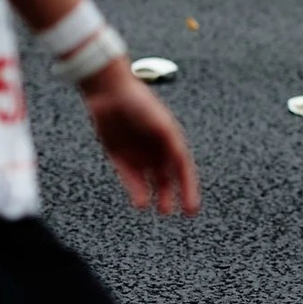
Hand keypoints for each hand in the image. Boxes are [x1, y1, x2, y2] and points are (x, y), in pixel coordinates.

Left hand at [77, 60, 201, 214]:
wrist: (110, 91)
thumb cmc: (141, 103)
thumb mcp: (162, 124)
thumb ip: (172, 144)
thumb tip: (181, 163)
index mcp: (171, 141)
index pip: (183, 170)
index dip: (189, 189)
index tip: (192, 208)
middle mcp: (156, 150)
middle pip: (166, 179)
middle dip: (171, 195)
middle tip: (173, 211)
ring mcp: (138, 154)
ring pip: (149, 181)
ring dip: (155, 196)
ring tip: (160, 210)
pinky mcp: (119, 156)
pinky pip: (130, 177)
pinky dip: (136, 190)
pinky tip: (141, 202)